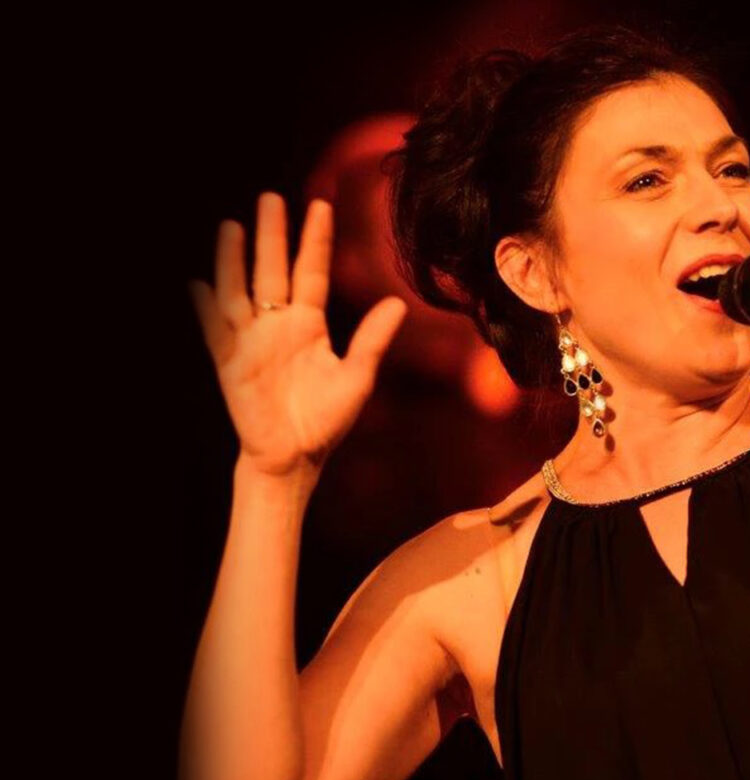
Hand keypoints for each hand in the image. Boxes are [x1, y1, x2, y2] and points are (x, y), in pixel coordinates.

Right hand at [188, 192, 407, 479]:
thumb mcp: (355, 377)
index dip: (314, 240)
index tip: (320, 204)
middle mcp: (277, 325)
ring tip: (231, 226)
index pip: (311, 271)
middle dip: (270, 235)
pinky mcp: (229, 362)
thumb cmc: (325, 420)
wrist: (294, 457)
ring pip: (239, 290)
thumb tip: (397, 303)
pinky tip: (197, 283)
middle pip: (271, 270)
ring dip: (233, 260)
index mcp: (308, 324)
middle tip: (269, 198)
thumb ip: (372, 340)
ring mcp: (250, 341)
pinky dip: (205, 307)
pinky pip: (214, 330)